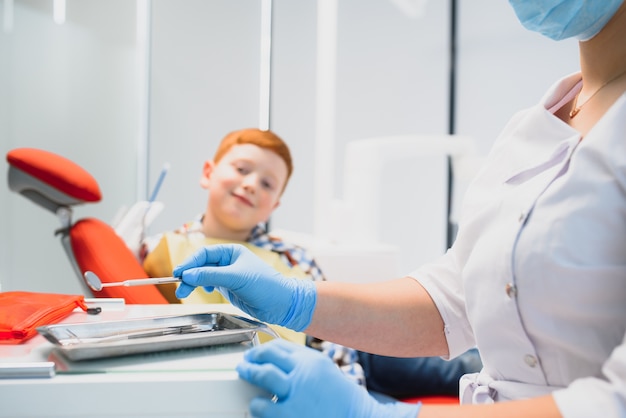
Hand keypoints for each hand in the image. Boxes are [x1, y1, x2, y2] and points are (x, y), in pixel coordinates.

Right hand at [172, 244, 316, 331]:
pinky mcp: (229, 288)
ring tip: (185, 292)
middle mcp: (229, 262)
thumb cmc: (265, 285)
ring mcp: (228, 275)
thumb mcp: (236, 278)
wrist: (281, 303)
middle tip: (179, 286)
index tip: (179, 272)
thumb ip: (211, 275)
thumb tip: (189, 274)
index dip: (190, 262)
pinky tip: (204, 292)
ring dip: (193, 282)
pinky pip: (210, 284)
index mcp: (232, 252)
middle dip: (189, 274)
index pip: (205, 254)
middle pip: (202, 265)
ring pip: (204, 276)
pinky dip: (203, 287)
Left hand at [237, 339, 421, 417]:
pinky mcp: (290, 416)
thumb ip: (301, 362)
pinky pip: (262, 407)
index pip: (278, 347)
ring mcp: (296, 395)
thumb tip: (274, 357)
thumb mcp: (323, 370)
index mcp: (311, 360)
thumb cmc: (340, 398)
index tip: (254, 354)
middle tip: (243, 365)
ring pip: (263, 376)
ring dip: (250, 375)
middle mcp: (303, 373)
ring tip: (247, 382)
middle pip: (267, 358)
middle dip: (250, 360)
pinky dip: (257, 405)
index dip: (261, 349)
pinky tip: (259, 407)